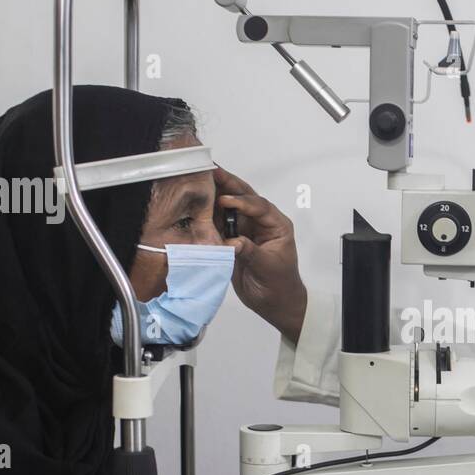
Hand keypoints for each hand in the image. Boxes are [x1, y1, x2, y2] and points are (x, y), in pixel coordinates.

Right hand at [213, 166, 307, 342]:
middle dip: (228, 184)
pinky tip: (195, 205)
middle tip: (210, 170)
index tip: (226, 200)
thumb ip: (251, 252)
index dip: (243, 201)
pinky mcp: (232, 240)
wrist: (274, 303)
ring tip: (197, 181)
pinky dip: (207, 217)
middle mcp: (260, 223)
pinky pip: (218, 225)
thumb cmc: (280, 285)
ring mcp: (245, 230)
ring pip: (228, 208)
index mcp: (276, 225)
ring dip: (214, 196)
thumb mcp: (268, 267)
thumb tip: (232, 242)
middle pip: (244, 198)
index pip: (260, 206)